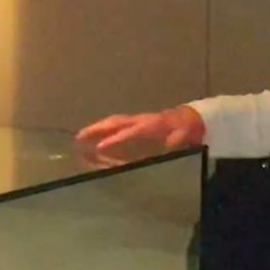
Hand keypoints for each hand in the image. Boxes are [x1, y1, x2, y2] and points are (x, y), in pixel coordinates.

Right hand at [76, 105, 204, 152]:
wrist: (190, 119)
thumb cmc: (185, 131)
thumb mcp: (183, 139)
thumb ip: (174, 145)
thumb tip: (165, 150)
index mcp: (152, 125)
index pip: (130, 131)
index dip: (116, 139)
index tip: (100, 147)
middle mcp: (141, 120)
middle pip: (116, 122)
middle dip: (97, 129)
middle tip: (79, 137)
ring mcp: (138, 120)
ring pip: (115, 121)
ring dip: (97, 127)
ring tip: (80, 137)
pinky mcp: (136, 123)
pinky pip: (118, 124)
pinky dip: (105, 128)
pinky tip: (95, 136)